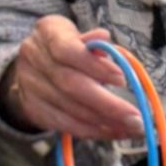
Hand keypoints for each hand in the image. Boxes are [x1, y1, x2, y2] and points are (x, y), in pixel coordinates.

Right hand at [1, 18, 143, 141]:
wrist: (35, 65)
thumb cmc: (68, 47)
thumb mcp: (80, 36)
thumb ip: (93, 42)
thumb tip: (104, 39)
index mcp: (47, 32)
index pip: (67, 50)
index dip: (94, 65)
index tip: (122, 79)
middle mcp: (33, 58)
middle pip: (70, 84)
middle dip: (106, 103)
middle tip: (135, 117)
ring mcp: (30, 85)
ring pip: (69, 109)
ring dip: (104, 122)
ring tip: (130, 127)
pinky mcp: (33, 108)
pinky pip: (65, 124)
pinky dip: (91, 130)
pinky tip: (113, 132)